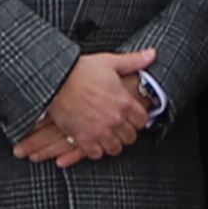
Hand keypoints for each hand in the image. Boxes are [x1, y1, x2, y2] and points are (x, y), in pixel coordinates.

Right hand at [22, 49, 159, 164]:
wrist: (55, 80)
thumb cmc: (80, 70)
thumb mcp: (110, 62)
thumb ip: (134, 61)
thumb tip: (151, 54)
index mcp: (124, 102)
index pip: (143, 121)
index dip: (137, 119)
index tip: (131, 117)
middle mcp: (115, 119)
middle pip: (130, 137)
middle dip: (125, 132)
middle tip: (118, 126)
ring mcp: (100, 131)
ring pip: (115, 148)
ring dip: (112, 142)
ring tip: (107, 135)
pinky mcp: (84, 138)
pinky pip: (96, 154)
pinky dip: (95, 149)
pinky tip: (93, 140)